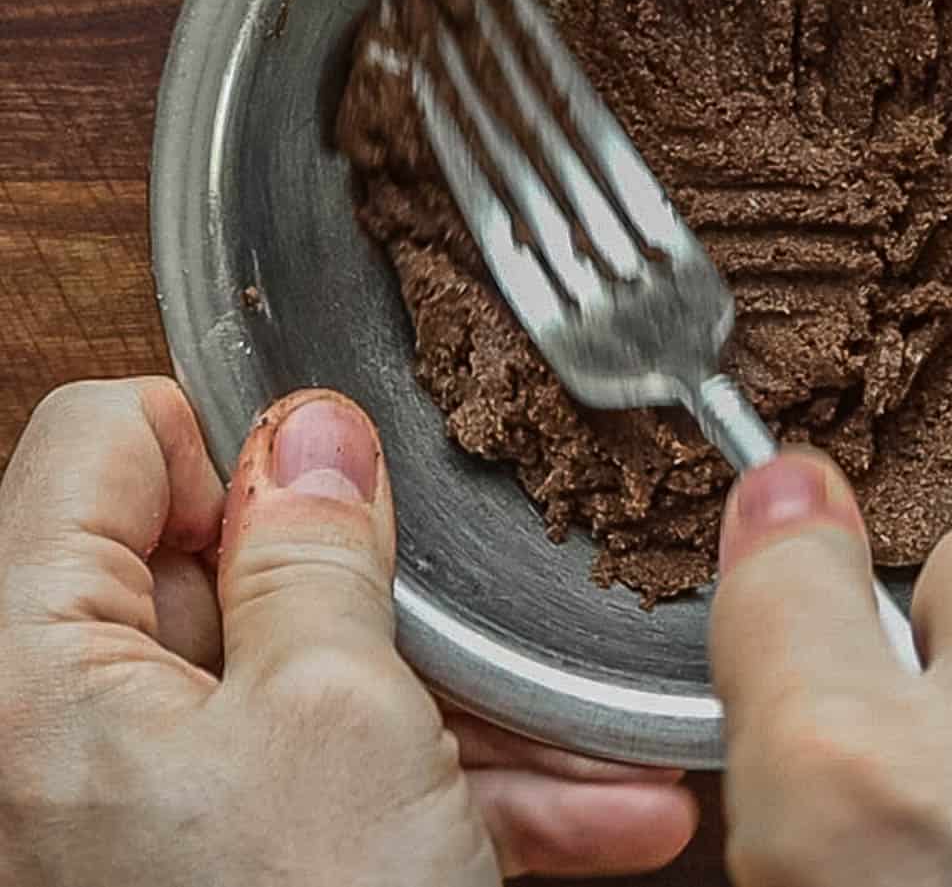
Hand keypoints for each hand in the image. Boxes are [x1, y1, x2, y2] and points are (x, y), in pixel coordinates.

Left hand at [0, 378, 696, 882]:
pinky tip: (571, 816)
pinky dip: (427, 793)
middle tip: (471, 622)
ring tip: (576, 744)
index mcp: (29, 668)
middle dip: (368, 598)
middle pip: (210, 571)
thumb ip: (312, 542)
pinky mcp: (203, 864)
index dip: (229, 442)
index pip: (102, 440)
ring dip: (439, 710)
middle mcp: (52, 734)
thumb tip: (308, 430)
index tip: (328, 490)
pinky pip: (309, 784)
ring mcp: (130, 808)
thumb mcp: (337, 716)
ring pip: (288, 689)